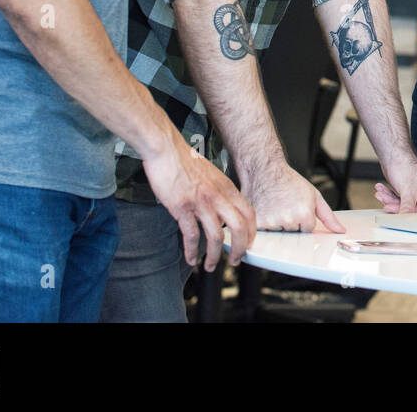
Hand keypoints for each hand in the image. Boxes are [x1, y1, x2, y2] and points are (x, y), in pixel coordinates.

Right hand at [142, 134, 256, 271]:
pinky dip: (192, 251)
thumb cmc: (185, 162)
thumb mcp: (211, 175)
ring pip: (216, 236)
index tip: (248, 245)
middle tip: (235, 261)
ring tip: (211, 266)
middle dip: (240, 249)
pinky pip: (191, 235)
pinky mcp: (182, 207)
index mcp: (227, 187)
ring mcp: (201, 202)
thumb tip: (222, 211)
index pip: (249, 213)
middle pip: (239, 227)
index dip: (251, 233)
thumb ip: (219, 192)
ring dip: (215, 256)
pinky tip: (190, 258)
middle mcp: (218, 195)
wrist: (166, 149)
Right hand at [243, 160, 344, 233]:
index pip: (307, 230)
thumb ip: (328, 216)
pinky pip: (266, 233)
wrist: (267, 171)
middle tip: (286, 205)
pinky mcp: (259, 223)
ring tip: (276, 206)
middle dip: (291, 223)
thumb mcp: (314, 196)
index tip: (297, 206)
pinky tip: (267, 210)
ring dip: (278, 225)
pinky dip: (266, 224)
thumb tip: (340, 230)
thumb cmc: (290, 182)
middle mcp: (288, 219)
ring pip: (279, 233)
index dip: (303, 218)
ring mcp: (272, 222)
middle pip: (293, 233)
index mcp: (304, 214)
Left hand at [372, 158, 416, 212]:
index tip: (394, 212)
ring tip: (381, 193)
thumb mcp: (407, 192)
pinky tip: (382, 191)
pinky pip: (401, 198)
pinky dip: (390, 196)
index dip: (406, 211)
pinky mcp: (412, 191)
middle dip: (395, 204)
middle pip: (412, 208)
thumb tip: (405, 220)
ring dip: (390, 199)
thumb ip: (407, 208)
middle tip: (385, 202)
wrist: (394, 153)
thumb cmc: (405, 165)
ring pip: (405, 204)